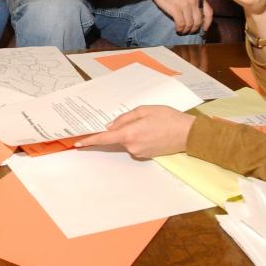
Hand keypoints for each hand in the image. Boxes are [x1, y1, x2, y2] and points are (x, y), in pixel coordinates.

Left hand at [74, 105, 194, 157]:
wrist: (188, 134)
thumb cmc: (168, 118)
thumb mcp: (144, 110)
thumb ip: (125, 118)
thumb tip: (110, 126)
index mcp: (129, 134)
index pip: (104, 138)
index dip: (90, 140)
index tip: (77, 144)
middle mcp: (132, 146)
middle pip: (119, 137)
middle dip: (125, 128)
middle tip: (143, 120)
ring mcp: (139, 153)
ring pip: (128, 140)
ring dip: (134, 132)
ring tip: (153, 124)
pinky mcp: (146, 155)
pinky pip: (137, 144)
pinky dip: (141, 137)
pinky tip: (154, 132)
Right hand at [146, 0, 213, 33]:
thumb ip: (194, 2)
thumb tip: (198, 16)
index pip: (209, 13)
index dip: (207, 23)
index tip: (204, 29)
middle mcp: (194, 1)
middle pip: (199, 21)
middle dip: (194, 29)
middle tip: (189, 32)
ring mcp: (185, 5)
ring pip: (190, 24)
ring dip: (186, 30)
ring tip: (182, 31)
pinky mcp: (176, 9)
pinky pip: (181, 24)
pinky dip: (180, 29)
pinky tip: (177, 29)